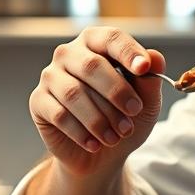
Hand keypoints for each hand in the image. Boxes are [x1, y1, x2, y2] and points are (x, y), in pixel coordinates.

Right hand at [29, 27, 166, 176]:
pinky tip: (95, 144)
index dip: (128, 52)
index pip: (111, 38)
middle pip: (91, 66)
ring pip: (75, 93)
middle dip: (117, 92)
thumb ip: (149, 81)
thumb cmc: (123, 119)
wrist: (102, 155)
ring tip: (118, 135)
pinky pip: (59, 115)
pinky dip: (81, 132)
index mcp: (96, 43)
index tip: (144, 68)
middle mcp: (69, 54)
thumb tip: (155, 58)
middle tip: (134, 112)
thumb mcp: (145, 103)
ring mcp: (50, 76)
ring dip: (100, 118)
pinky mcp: (38, 101)